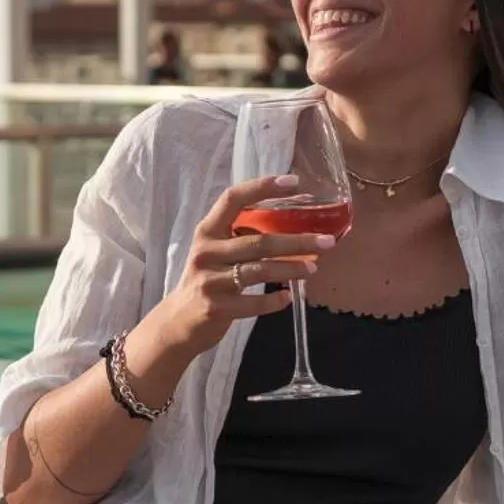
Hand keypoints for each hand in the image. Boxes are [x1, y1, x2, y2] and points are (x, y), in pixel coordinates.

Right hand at [146, 176, 337, 359]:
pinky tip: (288, 297)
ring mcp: (209, 280)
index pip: (233, 199)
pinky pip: (252, 303)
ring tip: (313, 269)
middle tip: (325, 241)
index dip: (262, 187)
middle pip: (258, 242)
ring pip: (259, 271)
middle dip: (296, 241)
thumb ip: (241, 236)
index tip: (293, 182)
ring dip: (290, 269)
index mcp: (207, 231)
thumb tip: (291, 224)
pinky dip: (274, 300)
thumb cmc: (206, 279)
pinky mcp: (215, 307)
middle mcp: (206, 251)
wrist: (178, 320)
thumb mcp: (215, 251)